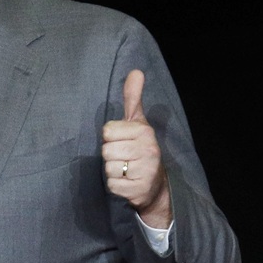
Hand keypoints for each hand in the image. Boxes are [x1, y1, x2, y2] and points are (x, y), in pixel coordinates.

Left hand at [102, 69, 171, 227]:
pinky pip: (112, 185)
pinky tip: (127, 182)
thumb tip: (136, 71)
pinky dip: (116, 185)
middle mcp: (148, 150)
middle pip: (106, 150)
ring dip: (113, 171)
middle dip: (112, 155)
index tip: (124, 141)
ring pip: (108, 167)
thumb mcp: (138, 123)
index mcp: (145, 131)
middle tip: (125, 158)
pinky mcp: (138, 190)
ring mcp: (144, 171)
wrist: (156, 186)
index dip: (111, 137)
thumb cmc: (141, 149)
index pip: (107, 131)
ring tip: (126, 170)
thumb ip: (133, 98)